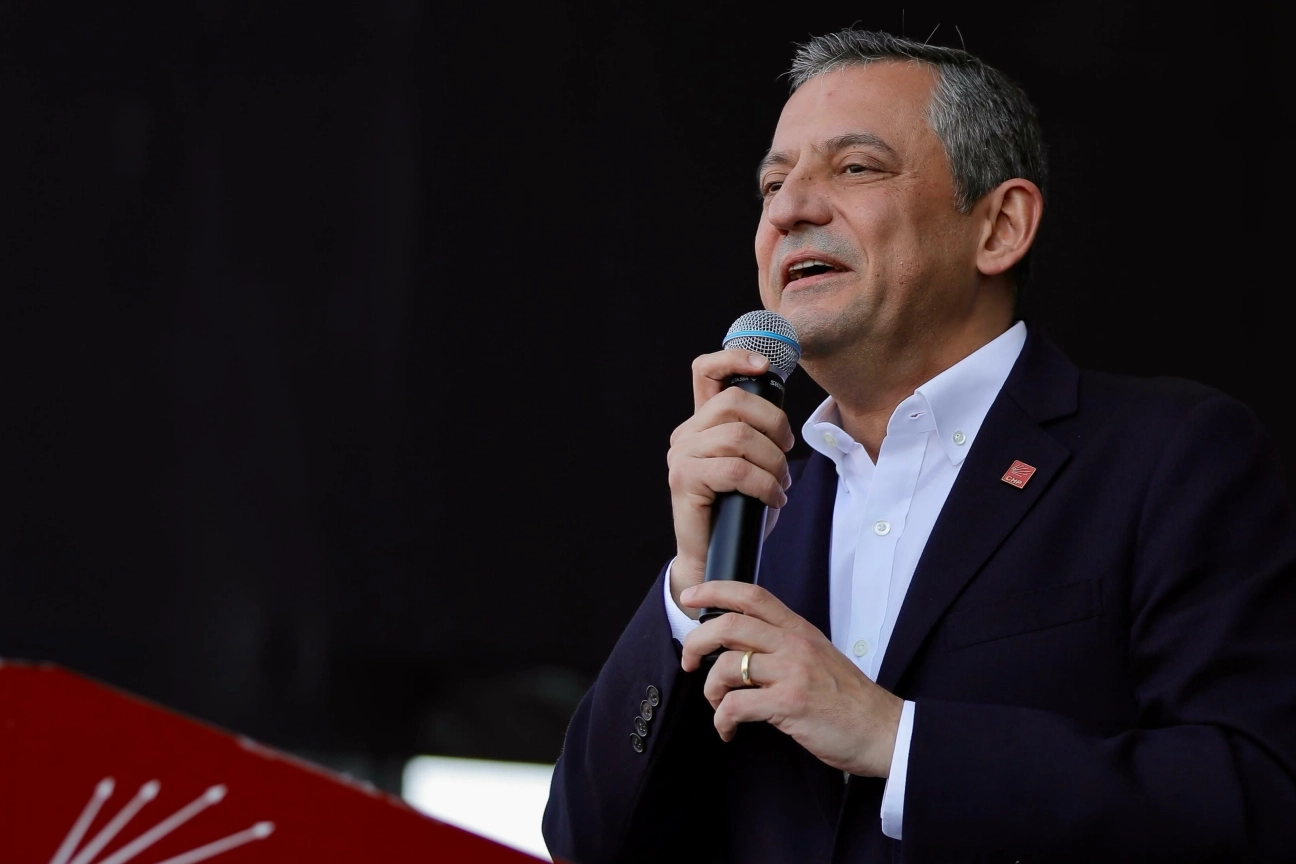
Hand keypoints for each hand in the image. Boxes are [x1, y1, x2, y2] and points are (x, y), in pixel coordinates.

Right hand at [666, 350, 795, 616]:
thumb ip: (755, 432)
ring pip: (739, 437)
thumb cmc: (739, 509)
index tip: (765, 369)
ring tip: (779, 484)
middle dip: (774, 424)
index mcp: (701, 422)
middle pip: (734, 402)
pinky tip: (772, 499)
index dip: (734, 358)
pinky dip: (764, 484)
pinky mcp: (684, 481)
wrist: (717, 557)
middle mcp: (686, 434)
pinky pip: (736, 470)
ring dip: (772, 462)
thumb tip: (777, 406)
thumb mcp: (752, 462)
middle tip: (786, 453)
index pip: (706, 370)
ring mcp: (681, 456)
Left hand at [679, 580, 902, 777]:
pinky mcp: (789, 704)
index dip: (715, 590)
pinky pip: (736, 706)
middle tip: (688, 660)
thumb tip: (739, 648)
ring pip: (727, 666)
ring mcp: (792, 673)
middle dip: (696, 641)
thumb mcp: (818, 656)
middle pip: (729, 626)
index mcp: (799, 630)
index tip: (691, 597)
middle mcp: (794, 645)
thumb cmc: (848, 699)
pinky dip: (722, 720)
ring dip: (710, 689)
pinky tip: (728, 730)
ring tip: (717, 705)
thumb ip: (783, 645)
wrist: (883, 730)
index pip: (752, 595)